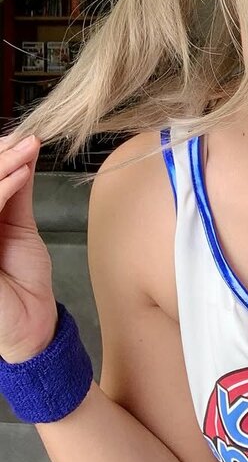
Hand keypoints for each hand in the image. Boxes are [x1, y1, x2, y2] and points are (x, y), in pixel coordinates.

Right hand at [0, 135, 56, 363]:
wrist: (31, 322)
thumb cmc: (22, 280)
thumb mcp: (18, 226)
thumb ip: (16, 193)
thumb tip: (25, 152)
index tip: (19, 139)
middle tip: (25, 141)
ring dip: (2, 168)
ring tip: (27, 151)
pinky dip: (2, 191)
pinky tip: (20, 175)